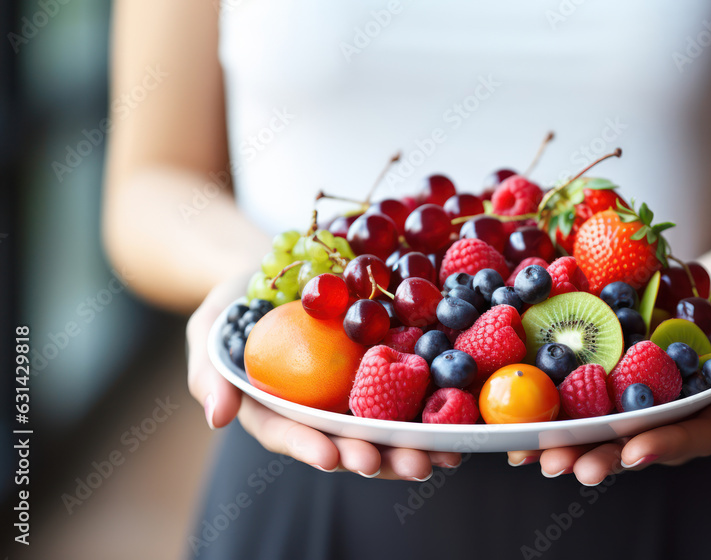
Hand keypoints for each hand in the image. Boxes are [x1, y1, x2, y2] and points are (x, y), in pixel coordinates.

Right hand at [187, 276, 461, 479]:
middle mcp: (319, 410)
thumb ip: (209, 373)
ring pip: (384, 427)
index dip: (310, 447)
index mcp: (277, 409)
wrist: (277, 265)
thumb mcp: (209, 330)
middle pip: (346, 441)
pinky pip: (409, 391)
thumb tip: (218, 418)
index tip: (331, 458)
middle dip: (377, 457)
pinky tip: (459, 423)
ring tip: (439, 457)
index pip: (291, 434)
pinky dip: (434, 408)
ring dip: (413, 445)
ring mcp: (352, 392)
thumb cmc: (234, 304)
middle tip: (405, 466)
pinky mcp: (384, 367)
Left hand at [506, 267, 710, 484]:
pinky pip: (584, 395)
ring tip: (532, 457)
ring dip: (569, 443)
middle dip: (603, 457)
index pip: (696, 434)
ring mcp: (646, 395)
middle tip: (568, 468)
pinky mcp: (617, 373)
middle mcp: (679, 410)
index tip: (635, 453)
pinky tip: (519, 420)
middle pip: (641, 441)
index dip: (666, 446)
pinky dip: (554, 407)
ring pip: (605, 427)